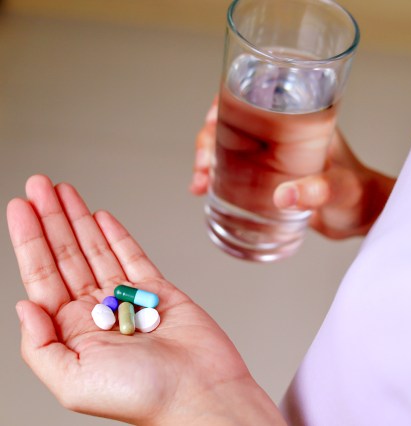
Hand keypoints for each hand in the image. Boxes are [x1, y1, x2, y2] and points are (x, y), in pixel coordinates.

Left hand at [8, 175, 284, 425]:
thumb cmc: (143, 396)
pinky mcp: (159, 292)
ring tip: (63, 191)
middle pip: (66, 255)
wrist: (200, 391)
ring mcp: (128, 300)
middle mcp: (97, 313)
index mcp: (72, 332)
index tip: (22, 207)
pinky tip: (101, 216)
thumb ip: (40, 346)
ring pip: (96, 250)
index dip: (30, 239)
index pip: (43, 275)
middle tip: (38, 185)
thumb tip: (25, 306)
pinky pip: (133, 256)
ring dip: (79, 219)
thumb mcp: (72, 381)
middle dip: (51, 218)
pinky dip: (117, 235)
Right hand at [189, 98, 395, 238]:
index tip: (212, 121)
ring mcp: (273, 155)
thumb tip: (284, 196)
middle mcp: (284, 133)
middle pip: (234, 120)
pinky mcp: (268, 177)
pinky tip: (203, 190)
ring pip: (229, 145)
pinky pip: (234, 170)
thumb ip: (320, 190)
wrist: (363, 217)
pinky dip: (215, 177)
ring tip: (199, 182)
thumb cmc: (362, 195)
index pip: (259, 94)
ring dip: (207, 157)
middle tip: (203, 163)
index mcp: (302, 120)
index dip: (229, 100)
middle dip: (209, 136)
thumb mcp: (343, 189)